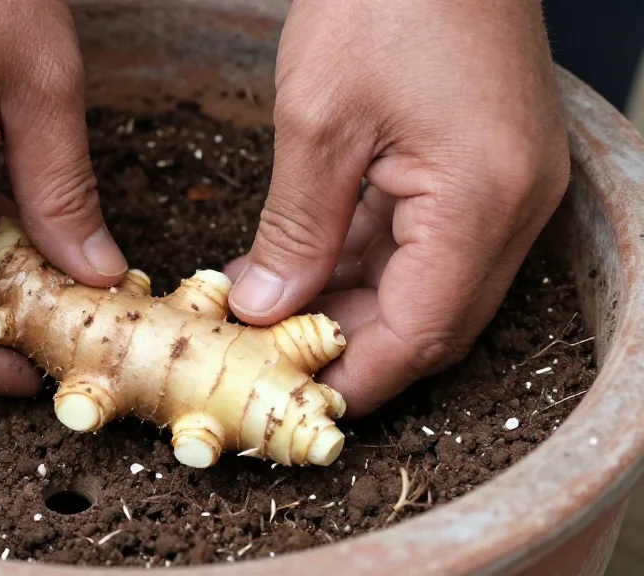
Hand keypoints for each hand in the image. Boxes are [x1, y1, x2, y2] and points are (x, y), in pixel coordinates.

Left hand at [225, 0, 569, 415]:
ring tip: (269, 308)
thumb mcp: (318, 121)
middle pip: (430, 319)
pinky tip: (302, 261)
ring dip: (349, 302)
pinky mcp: (486, 165)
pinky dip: (365, 258)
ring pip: (424, 282)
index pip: (421, 334)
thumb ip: (295, 230)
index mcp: (483, 202)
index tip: (294, 397)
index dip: (356, 377)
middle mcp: (513, 206)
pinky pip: (426, 238)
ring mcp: (507, 185)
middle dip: (347, 344)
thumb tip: (268, 307)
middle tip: (268, 354)